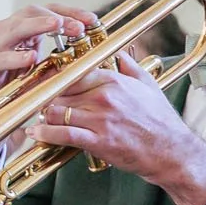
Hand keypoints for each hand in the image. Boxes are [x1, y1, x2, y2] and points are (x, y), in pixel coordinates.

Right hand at [0, 1, 103, 115]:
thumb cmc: (17, 87)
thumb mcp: (44, 70)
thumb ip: (61, 59)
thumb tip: (90, 52)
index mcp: (24, 30)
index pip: (49, 11)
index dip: (70, 11)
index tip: (92, 20)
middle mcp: (7, 33)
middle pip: (31, 12)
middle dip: (57, 17)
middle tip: (78, 27)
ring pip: (14, 28)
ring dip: (37, 25)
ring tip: (57, 26)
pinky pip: (0, 58)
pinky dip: (16, 57)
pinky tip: (31, 58)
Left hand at [24, 50, 205, 204]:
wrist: (170, 150)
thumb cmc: (159, 120)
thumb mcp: (148, 85)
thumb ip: (129, 66)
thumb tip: (118, 53)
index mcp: (113, 80)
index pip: (73, 72)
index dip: (55, 78)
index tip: (45, 82)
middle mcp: (104, 96)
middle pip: (60, 91)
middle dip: (46, 97)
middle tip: (35, 102)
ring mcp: (100, 119)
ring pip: (57, 110)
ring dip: (43, 115)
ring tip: (37, 118)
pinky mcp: (98, 140)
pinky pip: (63, 134)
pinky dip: (45, 133)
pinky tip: (36, 133)